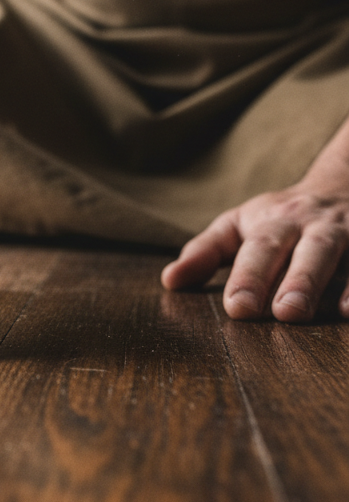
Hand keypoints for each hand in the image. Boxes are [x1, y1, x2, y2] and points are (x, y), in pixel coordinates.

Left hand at [161, 183, 348, 321]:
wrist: (342, 187)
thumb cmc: (278, 219)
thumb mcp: (237, 227)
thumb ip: (204, 253)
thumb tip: (169, 281)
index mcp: (275, 223)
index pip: (259, 250)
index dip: (248, 278)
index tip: (237, 307)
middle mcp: (316, 227)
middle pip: (309, 252)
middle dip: (298, 282)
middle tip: (284, 314)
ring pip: (347, 258)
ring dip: (338, 284)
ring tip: (332, 313)